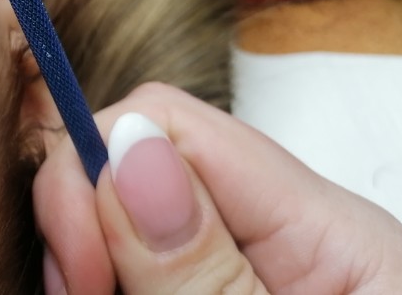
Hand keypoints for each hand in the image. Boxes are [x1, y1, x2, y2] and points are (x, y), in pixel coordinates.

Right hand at [34, 82, 401, 293]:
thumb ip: (205, 270)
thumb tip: (125, 144)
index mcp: (324, 228)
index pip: (170, 122)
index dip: (96, 174)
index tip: (77, 277)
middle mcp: (287, 241)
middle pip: (136, 174)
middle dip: (86, 240)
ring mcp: (251, 280)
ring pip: (126, 240)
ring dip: (95, 281)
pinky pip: (147, 281)